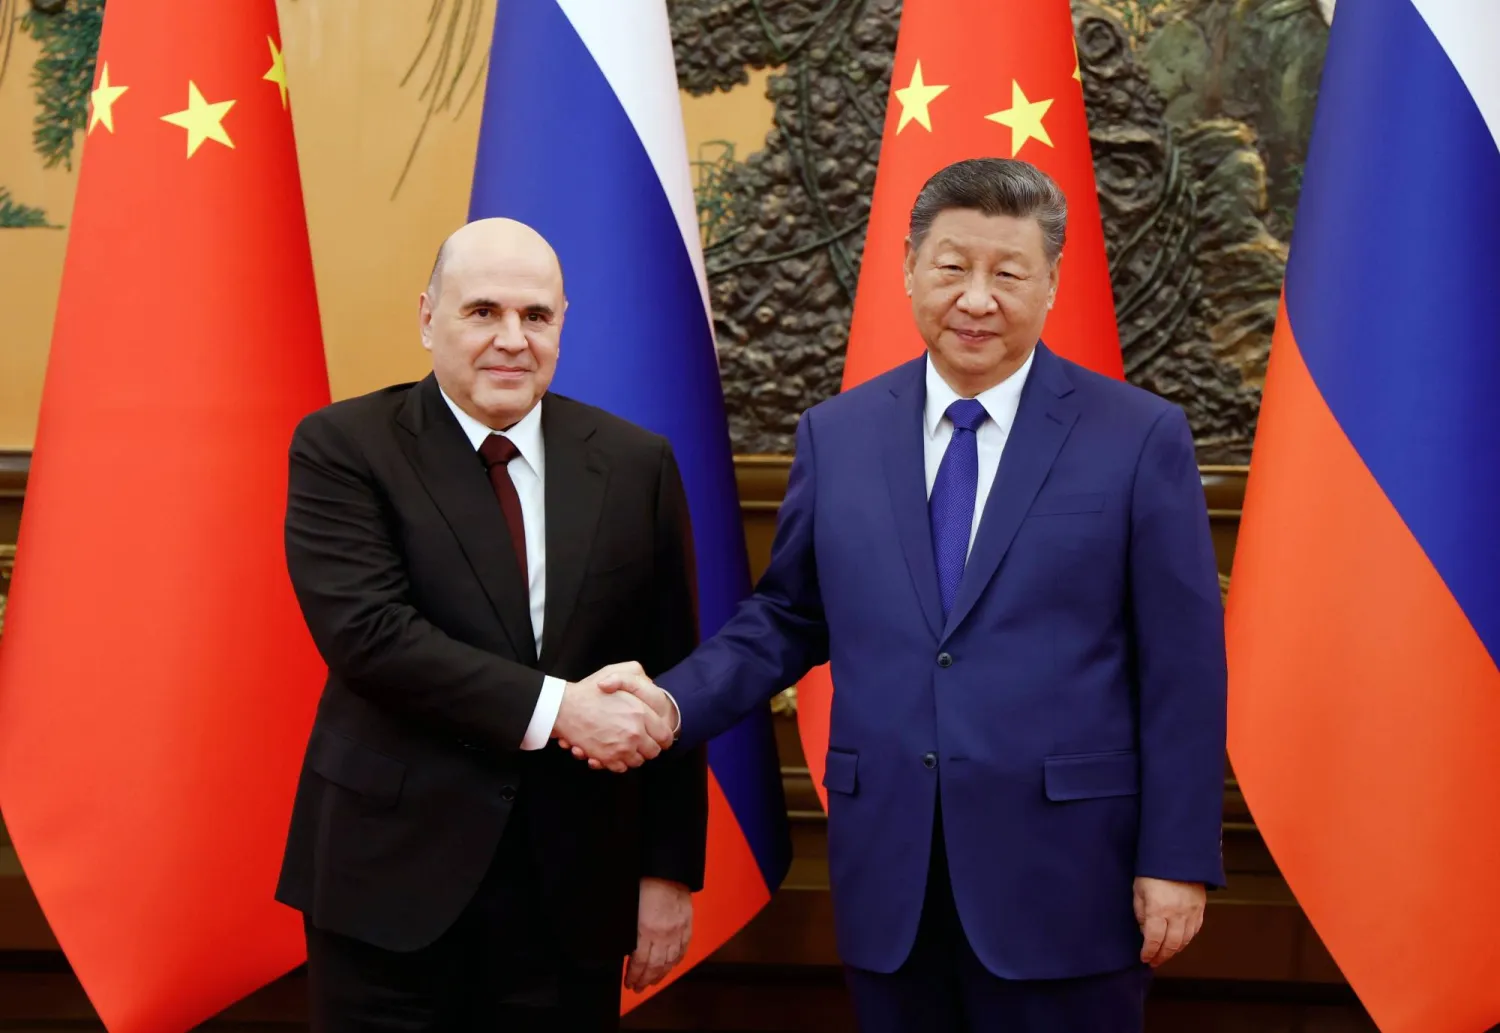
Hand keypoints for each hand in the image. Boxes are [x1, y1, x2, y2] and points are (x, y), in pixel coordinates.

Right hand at [552, 662, 672, 772]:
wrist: (565, 708)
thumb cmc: (590, 691)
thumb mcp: (619, 674)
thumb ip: (638, 680)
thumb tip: (651, 686)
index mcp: (641, 713)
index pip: (664, 735)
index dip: (662, 738)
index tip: (657, 737)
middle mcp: (635, 733)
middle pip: (653, 751)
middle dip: (648, 748)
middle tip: (640, 742)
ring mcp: (621, 748)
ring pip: (637, 761)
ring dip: (633, 756)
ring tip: (624, 745)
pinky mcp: (607, 758)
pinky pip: (621, 768)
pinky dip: (618, 763)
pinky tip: (612, 752)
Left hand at [624, 877, 691, 992]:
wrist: (669, 871)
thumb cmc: (645, 885)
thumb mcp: (630, 909)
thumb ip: (630, 931)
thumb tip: (625, 948)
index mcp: (645, 930)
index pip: (638, 962)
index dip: (633, 975)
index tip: (628, 983)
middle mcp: (662, 935)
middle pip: (654, 966)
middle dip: (645, 980)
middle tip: (638, 988)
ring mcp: (677, 932)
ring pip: (669, 962)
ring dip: (660, 975)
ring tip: (652, 983)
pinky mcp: (687, 927)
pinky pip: (682, 950)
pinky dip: (675, 962)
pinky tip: (669, 968)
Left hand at [1133, 877, 1205, 966]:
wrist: (1177, 855)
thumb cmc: (1153, 870)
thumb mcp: (1138, 890)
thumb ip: (1141, 912)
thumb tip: (1145, 931)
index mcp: (1158, 909)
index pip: (1153, 940)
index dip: (1149, 952)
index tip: (1144, 958)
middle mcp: (1177, 914)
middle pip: (1171, 944)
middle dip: (1162, 956)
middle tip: (1155, 961)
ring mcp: (1191, 912)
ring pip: (1185, 940)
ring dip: (1174, 950)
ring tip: (1165, 954)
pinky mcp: (1200, 908)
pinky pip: (1195, 930)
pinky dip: (1186, 939)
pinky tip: (1179, 942)